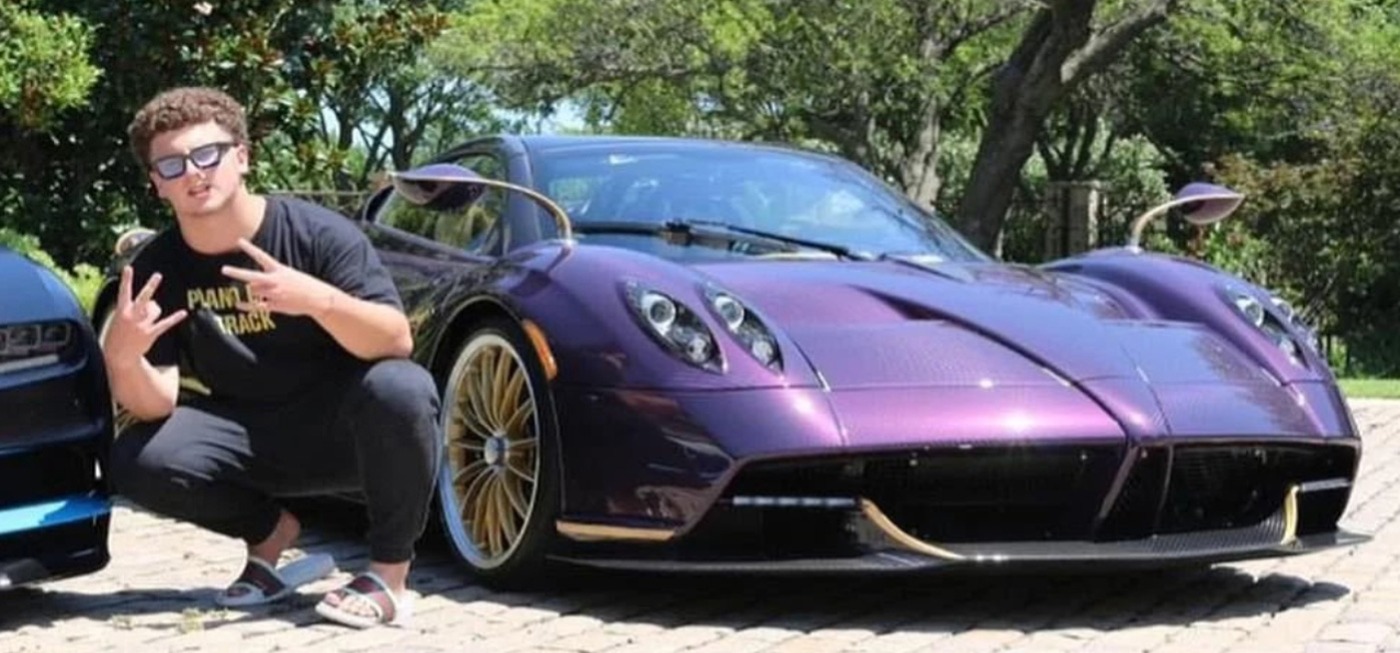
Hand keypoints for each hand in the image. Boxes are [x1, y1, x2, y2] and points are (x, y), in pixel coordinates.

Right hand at [103, 266, 187, 368]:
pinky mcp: (150, 333)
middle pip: (144, 297)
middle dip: (151, 286)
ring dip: (155, 310)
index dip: (126, 280)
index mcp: (122, 311)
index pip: (123, 292)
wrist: (118, 356)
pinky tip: (183, 313)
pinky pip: (165, 323)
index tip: (128, 268)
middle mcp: (133, 316)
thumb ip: (133, 310)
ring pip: (155, 309)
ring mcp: (142, 324)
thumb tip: (153, 303)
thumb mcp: (118, 320)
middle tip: (158, 275)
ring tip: (149, 316)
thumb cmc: (118, 336)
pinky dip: (175, 318)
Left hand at [221, 238, 339, 316]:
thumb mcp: (290, 276)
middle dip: (237, 273)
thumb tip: (254, 284)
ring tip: (244, 292)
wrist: (318, 299)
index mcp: (280, 270)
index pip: (262, 256)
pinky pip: (256, 306)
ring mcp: (274, 294)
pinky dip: (246, 305)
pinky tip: (238, 304)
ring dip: (249, 291)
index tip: (239, 240)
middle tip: (224, 269)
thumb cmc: (305, 286)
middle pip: (252, 276)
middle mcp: (275, 281)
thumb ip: (272, 278)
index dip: (250, 248)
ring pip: (253, 291)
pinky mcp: (275, 305)